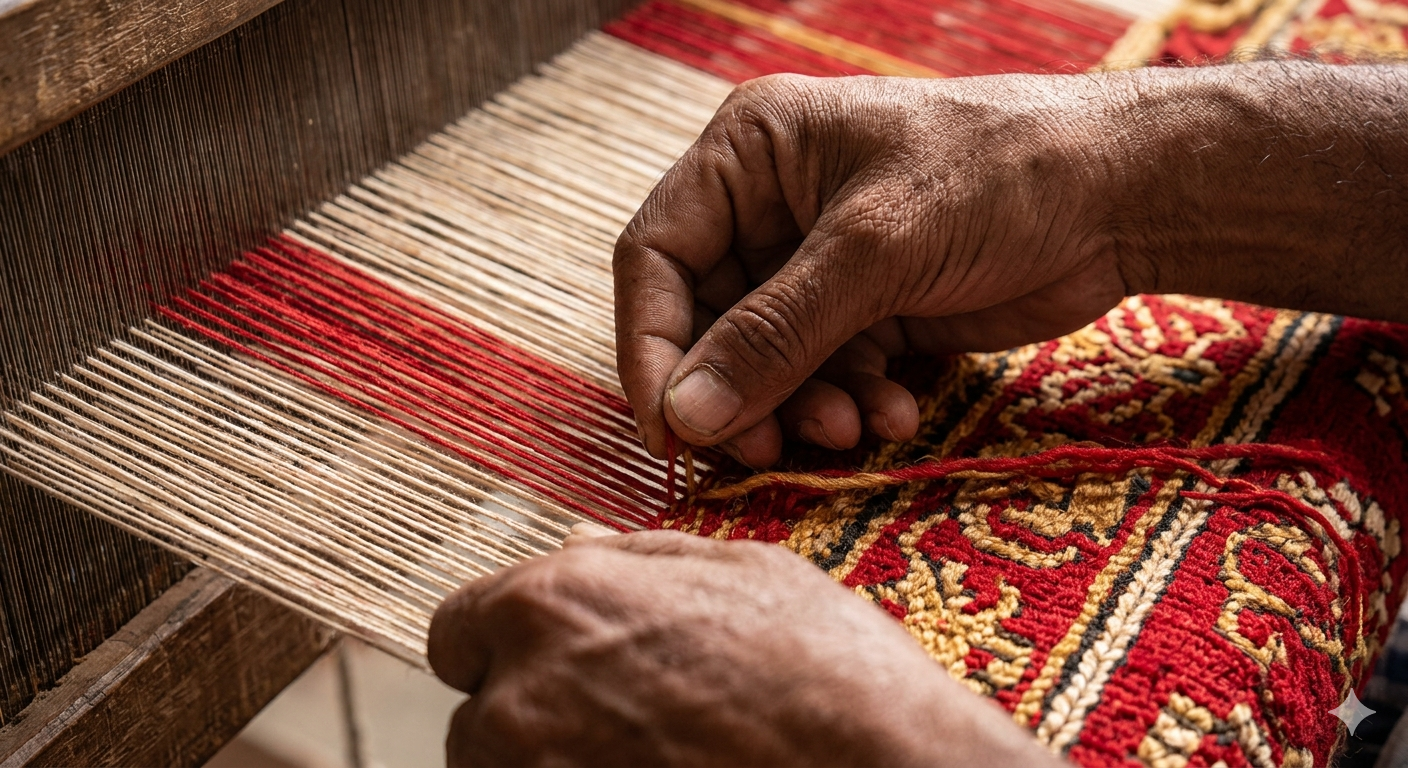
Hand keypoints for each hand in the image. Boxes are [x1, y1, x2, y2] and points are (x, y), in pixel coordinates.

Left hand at [428, 524, 1062, 767]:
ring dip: (553, 766)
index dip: (504, 645)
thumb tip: (575, 545)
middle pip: (477, 717)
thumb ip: (636, 557)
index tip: (549, 664)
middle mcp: (522, 697)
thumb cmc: (828, 673)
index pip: (459, 630)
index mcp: (554, 603)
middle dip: (531, 716)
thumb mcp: (744, 572)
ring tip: (648, 760)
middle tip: (621, 723)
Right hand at [614, 72, 1129, 466]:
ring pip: (766, 360)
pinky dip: (852, 402)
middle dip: (738, 390)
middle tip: (763, 448)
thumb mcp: (875, 250)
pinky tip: (898, 410)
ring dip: (800, 405)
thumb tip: (684, 415)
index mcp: (750, 152)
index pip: (658, 257)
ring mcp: (819, 262)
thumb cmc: (1000, 174)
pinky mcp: (867, 308)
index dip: (653, 346)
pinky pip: (825, 374)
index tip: (670, 428)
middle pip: (708, 320)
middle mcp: (771, 205)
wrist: (1124, 193)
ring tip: (851, 429)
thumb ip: (774, 335)